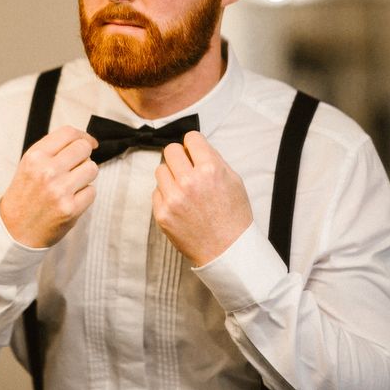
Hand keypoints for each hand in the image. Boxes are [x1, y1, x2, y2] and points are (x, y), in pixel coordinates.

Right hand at [0, 126, 98, 247]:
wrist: (14, 232)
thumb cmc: (24, 197)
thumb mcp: (29, 165)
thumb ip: (53, 150)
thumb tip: (84, 140)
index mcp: (35, 157)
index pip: (68, 133)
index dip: (83, 136)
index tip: (89, 142)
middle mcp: (47, 171)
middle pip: (83, 148)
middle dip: (85, 156)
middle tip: (77, 166)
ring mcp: (60, 190)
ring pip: (92, 168)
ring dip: (86, 175)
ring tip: (72, 184)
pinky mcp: (71, 208)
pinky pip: (92, 191)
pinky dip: (85, 195)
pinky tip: (71, 199)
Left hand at [152, 131, 252, 266]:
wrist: (228, 251)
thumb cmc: (233, 216)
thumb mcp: (234, 180)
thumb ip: (213, 159)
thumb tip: (194, 146)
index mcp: (210, 169)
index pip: (190, 138)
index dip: (193, 145)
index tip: (194, 152)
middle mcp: (189, 181)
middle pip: (170, 150)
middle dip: (179, 157)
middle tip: (186, 168)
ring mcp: (173, 199)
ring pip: (160, 169)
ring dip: (171, 175)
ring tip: (183, 188)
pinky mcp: (162, 214)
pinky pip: (156, 192)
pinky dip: (166, 195)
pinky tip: (180, 204)